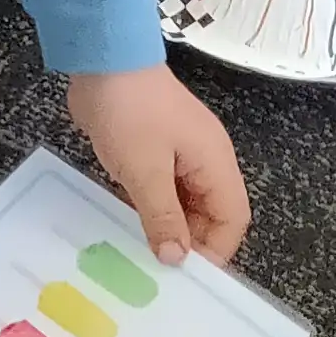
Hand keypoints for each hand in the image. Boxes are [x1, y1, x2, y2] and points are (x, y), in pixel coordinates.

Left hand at [64, 64, 247, 264]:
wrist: (102, 59)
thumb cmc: (130, 113)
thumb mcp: (145, 172)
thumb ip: (163, 218)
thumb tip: (178, 259)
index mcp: (215, 164)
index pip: (233, 218)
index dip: (215, 250)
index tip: (187, 277)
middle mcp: (204, 161)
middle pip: (209, 214)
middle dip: (189, 243)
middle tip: (157, 273)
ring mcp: (177, 155)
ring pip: (182, 204)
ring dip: (165, 228)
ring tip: (140, 259)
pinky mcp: (152, 150)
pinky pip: (159, 189)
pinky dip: (147, 209)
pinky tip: (126, 228)